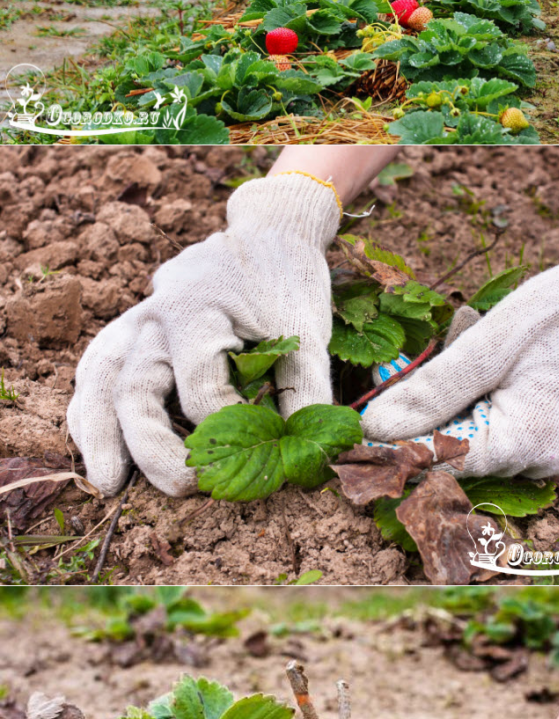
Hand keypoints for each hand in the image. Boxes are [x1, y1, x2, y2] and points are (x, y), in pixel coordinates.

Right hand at [67, 174, 339, 496]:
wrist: (268, 231)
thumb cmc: (288, 282)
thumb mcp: (308, 333)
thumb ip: (307, 392)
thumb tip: (307, 456)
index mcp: (197, 309)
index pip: (198, 389)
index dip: (226, 427)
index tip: (257, 445)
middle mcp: (155, 315)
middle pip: (135, 389)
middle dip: (153, 447)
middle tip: (185, 487)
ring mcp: (137, 320)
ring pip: (99, 379)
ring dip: (99, 433)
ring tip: (109, 484)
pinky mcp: (133, 328)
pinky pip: (98, 368)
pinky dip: (90, 408)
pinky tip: (97, 446)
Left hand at [361, 237, 558, 478]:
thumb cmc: (558, 312)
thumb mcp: (489, 344)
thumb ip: (432, 391)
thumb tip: (375, 428)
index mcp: (531, 440)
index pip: (447, 463)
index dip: (399, 452)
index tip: (358, 440)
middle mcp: (544, 460)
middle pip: (460, 454)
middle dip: (428, 419)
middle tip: (402, 386)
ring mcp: (550, 453)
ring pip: (475, 441)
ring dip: (453, 406)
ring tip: (457, 347)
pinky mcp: (549, 439)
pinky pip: (497, 429)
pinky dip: (478, 401)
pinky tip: (482, 363)